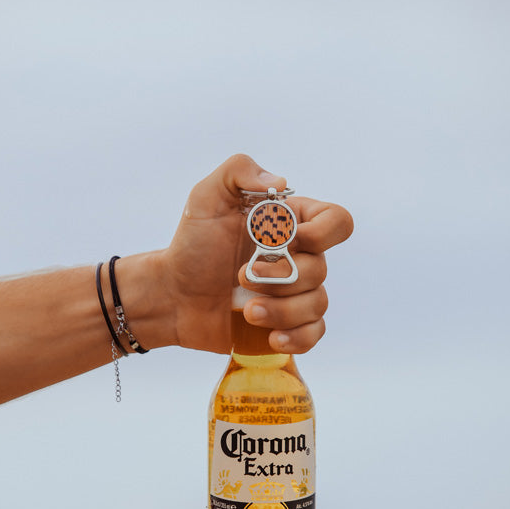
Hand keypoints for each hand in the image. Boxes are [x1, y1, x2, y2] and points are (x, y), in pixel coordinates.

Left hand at [161, 154, 353, 353]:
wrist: (173, 295)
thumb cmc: (192, 245)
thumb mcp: (206, 197)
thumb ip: (239, 171)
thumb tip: (280, 183)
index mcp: (291, 224)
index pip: (336, 221)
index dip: (324, 232)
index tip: (291, 240)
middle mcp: (300, 257)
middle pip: (321, 268)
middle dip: (280, 277)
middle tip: (241, 276)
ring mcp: (295, 293)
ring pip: (317, 303)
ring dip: (281, 309)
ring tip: (246, 309)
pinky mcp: (286, 323)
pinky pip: (314, 333)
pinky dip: (297, 337)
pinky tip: (271, 336)